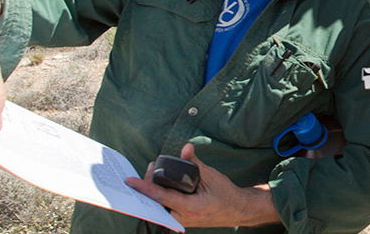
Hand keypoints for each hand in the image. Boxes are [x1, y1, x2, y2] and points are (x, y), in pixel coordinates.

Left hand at [125, 143, 279, 228]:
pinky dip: (159, 196)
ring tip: (153, 172)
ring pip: (159, 208)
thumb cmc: (226, 194)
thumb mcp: (212, 176)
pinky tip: (159, 183)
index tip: (131, 182)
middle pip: (156, 204)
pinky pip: (165, 209)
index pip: (162, 197)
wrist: (237, 210)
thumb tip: (186, 147)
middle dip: (147, 187)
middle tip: (150, 167)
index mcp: (191, 208)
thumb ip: (196, 163)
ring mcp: (181, 221)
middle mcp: (183, 218)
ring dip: (153, 192)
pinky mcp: (181, 220)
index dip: (145, 188)